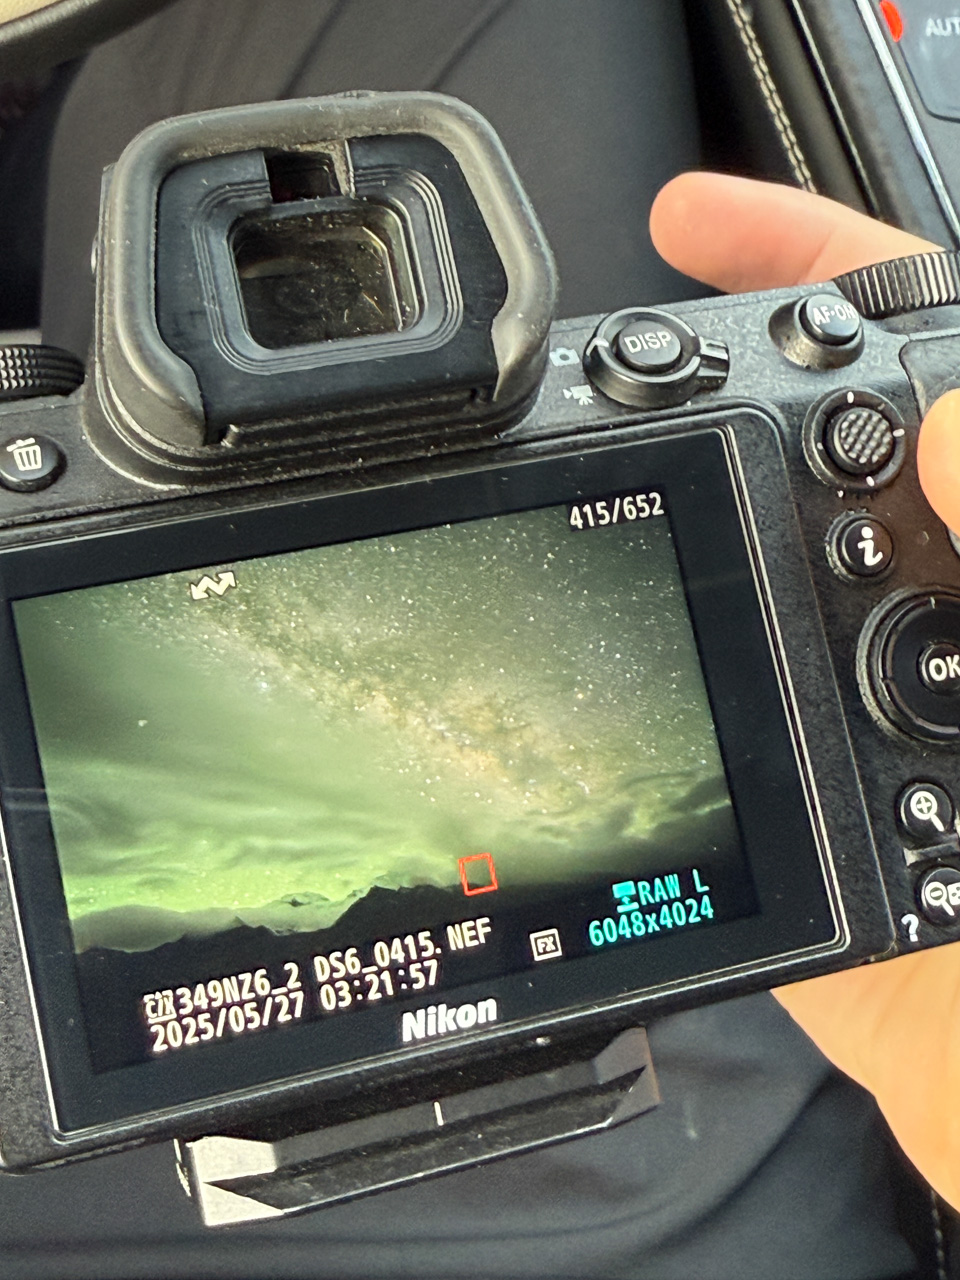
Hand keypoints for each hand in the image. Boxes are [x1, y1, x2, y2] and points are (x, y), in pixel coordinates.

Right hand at [650, 172, 959, 1208]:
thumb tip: (959, 416)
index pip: (918, 362)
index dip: (810, 270)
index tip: (692, 226)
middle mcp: (944, 628)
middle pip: (801, 467)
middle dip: (692, 393)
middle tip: (581, 375)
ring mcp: (864, 739)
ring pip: (724, 606)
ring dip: (640, 551)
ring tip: (544, 513)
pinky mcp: (802, 853)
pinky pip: (696, 773)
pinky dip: (626, 731)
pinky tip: (562, 704)